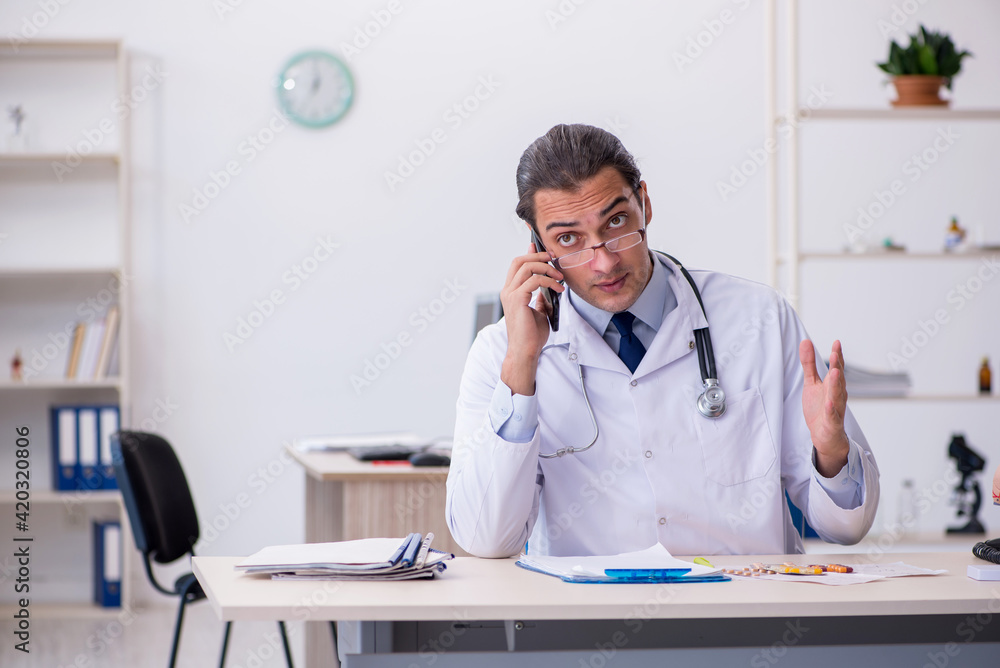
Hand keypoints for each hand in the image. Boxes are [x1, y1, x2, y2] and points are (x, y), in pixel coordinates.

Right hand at [499, 243, 563, 394]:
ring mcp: (511, 294)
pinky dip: (549, 281)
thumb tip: (547, 290)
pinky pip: (534, 280)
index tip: (542, 249)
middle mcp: (508, 291)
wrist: (525, 351)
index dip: (529, 253)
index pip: (517, 265)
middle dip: (538, 256)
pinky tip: (559, 289)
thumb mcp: (538, 312)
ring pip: (527, 267)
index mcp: (511, 292)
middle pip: (520, 261)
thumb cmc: (531, 336)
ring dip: (547, 268)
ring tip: (560, 277)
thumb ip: (539, 299)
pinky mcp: (517, 299)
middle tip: (554, 259)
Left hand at [799, 339, 849, 477]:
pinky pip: (832, 416)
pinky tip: (829, 403)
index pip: (836, 368)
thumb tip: (806, 341)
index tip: (836, 342)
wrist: (825, 435)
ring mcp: (836, 409)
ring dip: (837, 384)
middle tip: (836, 353)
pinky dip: (831, 410)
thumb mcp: (811, 383)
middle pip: (838, 379)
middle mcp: (837, 395)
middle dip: (837, 366)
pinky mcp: (832, 423)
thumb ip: (809, 364)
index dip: (837, 356)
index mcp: (832, 385)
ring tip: (835, 372)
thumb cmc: (820, 407)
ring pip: (837, 396)